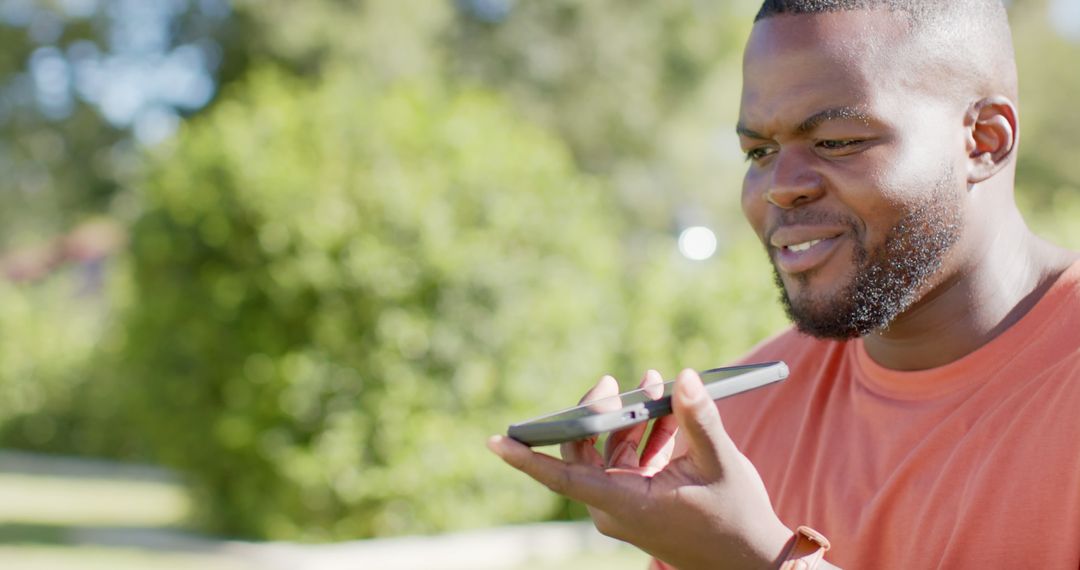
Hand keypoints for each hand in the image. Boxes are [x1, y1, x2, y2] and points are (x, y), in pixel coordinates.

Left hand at [488, 369, 793, 569]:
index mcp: (626, 504)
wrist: (751, 560)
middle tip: (615, 382)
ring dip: (629, 420)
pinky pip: (627, 462)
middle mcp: (616, 507)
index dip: (528, 459)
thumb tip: (684, 378)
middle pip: (585, 452)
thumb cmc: (735, 519)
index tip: (495, 441)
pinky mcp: (638, 501)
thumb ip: (699, 419)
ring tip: (656, 385)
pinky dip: (644, 437)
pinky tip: (668, 413)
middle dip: (597, 413)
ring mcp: (625, 505)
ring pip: (608, 453)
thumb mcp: (720, 463)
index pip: (564, 479)